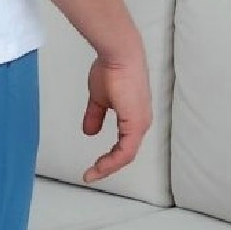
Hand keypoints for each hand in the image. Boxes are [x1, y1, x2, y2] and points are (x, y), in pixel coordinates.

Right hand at [82, 44, 151, 182]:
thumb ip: (95, 116)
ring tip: (93, 174)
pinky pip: (125, 151)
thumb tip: (89, 131)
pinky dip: (112, 161)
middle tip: (92, 174)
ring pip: (126, 155)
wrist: (118, 55)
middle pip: (126, 153)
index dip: (108, 158)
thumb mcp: (99, 98)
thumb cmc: (112, 69)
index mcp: (134, 116)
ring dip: (109, 166)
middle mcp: (141, 122)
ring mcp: (140, 123)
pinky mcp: (136, 124)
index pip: (124, 145)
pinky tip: (99, 166)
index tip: (92, 167)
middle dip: (108, 166)